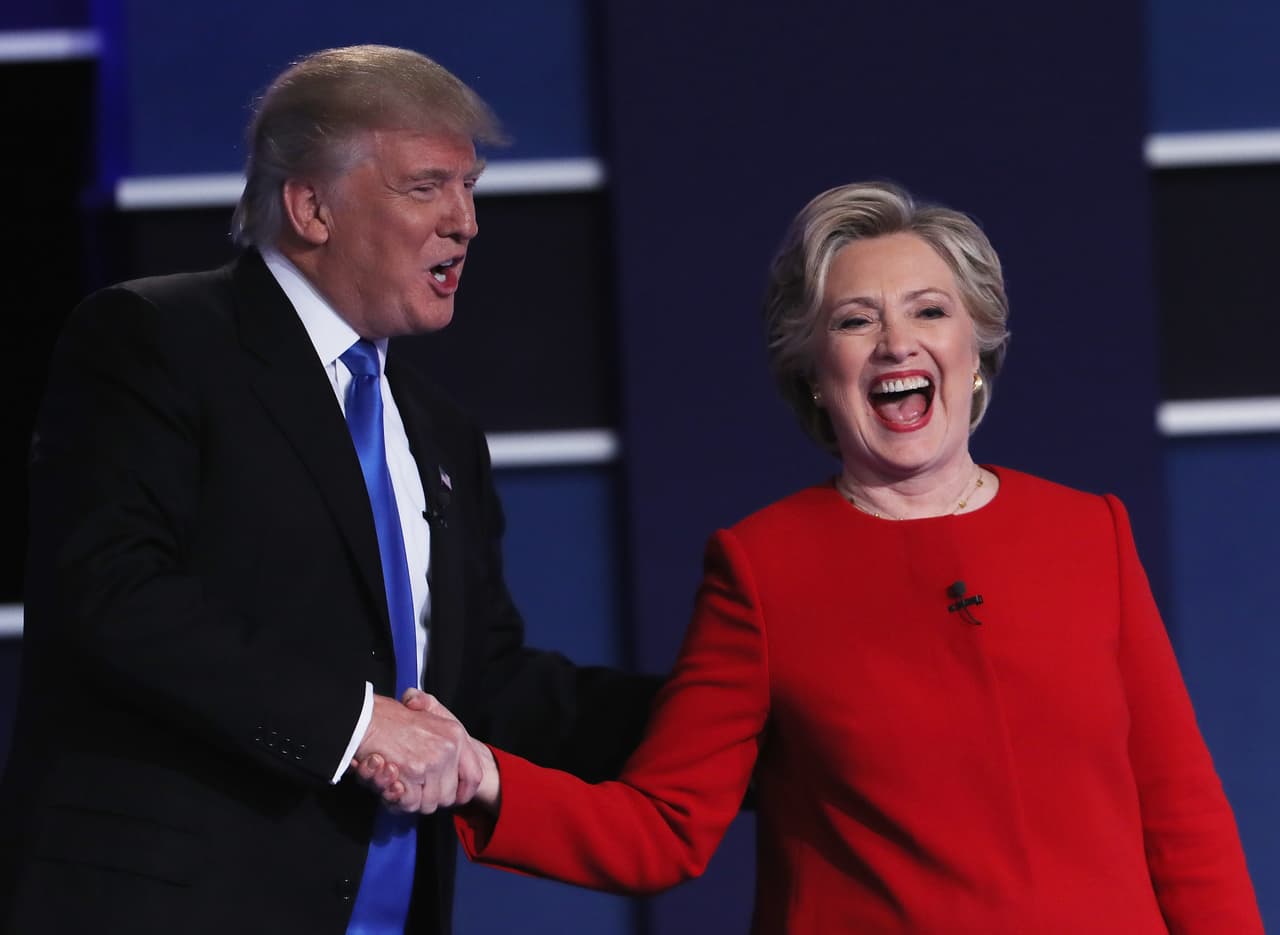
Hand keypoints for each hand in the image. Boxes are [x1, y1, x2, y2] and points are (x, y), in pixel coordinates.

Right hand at [400, 689, 500, 814]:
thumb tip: (451, 760)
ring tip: (398, 783)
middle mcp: (448, 749)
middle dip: (429, 797)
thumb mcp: (426, 711)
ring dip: (411, 800)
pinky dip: (398, 799)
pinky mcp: (413, 771)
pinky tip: (391, 784)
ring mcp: (432, 761)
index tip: (456, 798)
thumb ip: (442, 732)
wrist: (366, 717)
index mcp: (456, 735)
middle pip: (448, 795)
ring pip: (429, 803)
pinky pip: (411, 802)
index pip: (474, 775)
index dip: (464, 792)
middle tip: (412, 787)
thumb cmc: (391, 717)